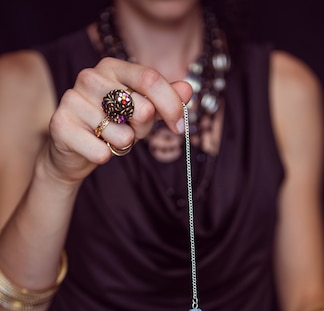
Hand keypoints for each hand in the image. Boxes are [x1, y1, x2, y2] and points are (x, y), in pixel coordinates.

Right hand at [45, 57, 192, 183]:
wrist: (73, 151)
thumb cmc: (111, 126)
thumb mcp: (142, 112)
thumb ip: (164, 100)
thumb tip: (188, 89)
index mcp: (112, 67)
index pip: (150, 79)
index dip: (171, 105)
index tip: (180, 127)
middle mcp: (90, 77)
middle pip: (141, 107)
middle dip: (144, 130)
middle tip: (130, 132)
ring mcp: (72, 99)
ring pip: (122, 134)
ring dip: (123, 145)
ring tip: (108, 138)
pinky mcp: (60, 125)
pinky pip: (101, 152)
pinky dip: (104, 156)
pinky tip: (93, 147)